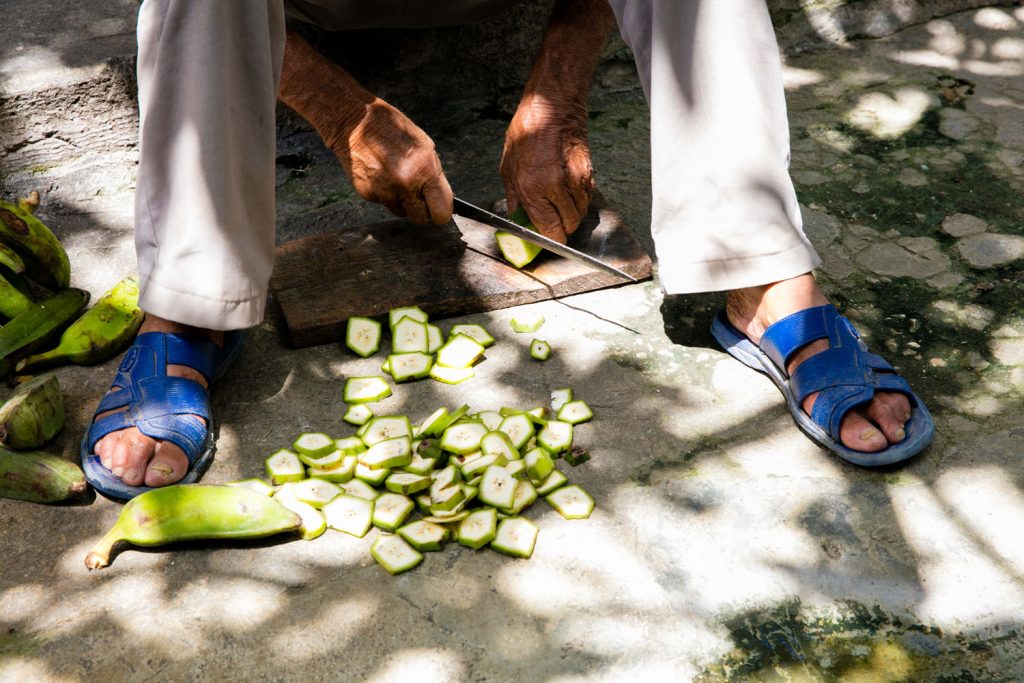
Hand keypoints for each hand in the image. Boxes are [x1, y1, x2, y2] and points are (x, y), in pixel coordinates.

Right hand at [334, 99, 452, 224]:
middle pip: (421, 219)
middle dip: (421, 211)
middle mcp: (406, 184)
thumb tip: (439, 197)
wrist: (356, 122)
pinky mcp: (368, 194)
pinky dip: (383, 193)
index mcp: (425, 170)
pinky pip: (383, 202)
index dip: (440, 213)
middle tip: (417, 197)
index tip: (438, 211)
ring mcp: (385, 191)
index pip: (441, 211)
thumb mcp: (423, 145)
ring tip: (394, 177)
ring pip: (401, 212)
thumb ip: (432, 174)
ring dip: (401, 201)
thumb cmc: (392, 129)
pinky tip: (379, 174)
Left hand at [500, 97, 593, 243]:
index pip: (549, 229)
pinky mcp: (588, 172)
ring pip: (580, 213)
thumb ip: (515, 196)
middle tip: (553, 225)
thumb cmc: (526, 132)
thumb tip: (518, 216)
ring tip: (559, 205)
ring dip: (571, 215)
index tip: (546, 240)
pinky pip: (587, 197)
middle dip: (562, 229)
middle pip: (569, 225)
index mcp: (532, 189)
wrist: (551, 107)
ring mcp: (575, 180)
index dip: (549, 239)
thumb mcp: (508, 166)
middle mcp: (555, 188)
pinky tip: (568, 192)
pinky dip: (580, 201)